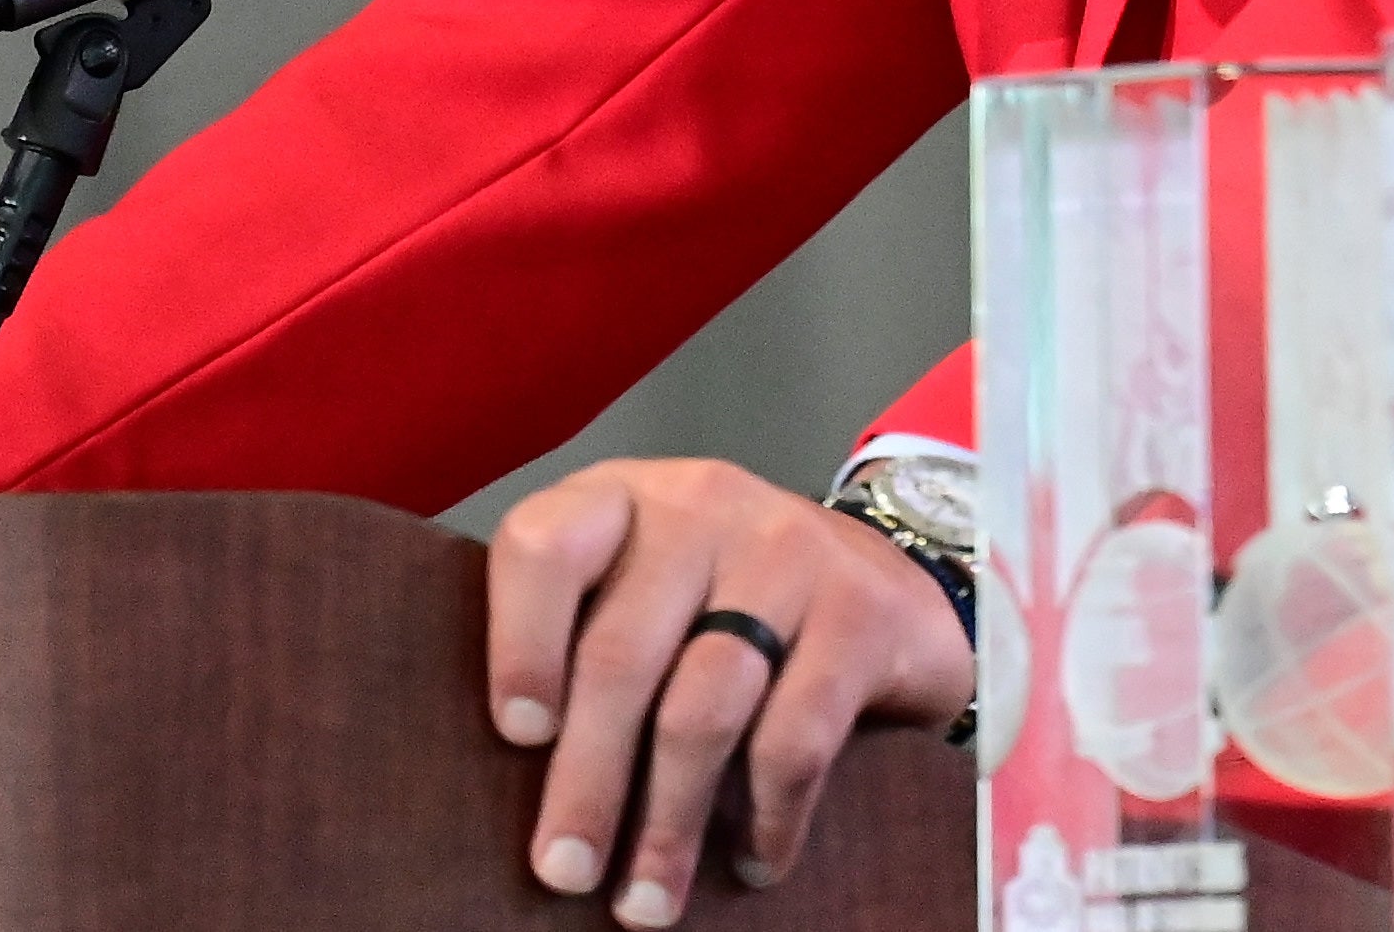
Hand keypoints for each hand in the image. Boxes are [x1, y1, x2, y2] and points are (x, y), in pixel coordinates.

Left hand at [484, 455, 971, 921]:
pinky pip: (795, 735)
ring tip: (648, 899)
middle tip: (564, 871)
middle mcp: (701, 507)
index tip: (517, 737)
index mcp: (623, 501)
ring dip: (669, 821)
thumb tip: (508, 784)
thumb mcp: (646, 589)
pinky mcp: (859, 610)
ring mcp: (787, 551)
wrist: (885, 576)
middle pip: (621, 655)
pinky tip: (754, 861)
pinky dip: (768, 817)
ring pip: (703, 707)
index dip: (520, 644)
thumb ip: (581, 640)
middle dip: (587, 782)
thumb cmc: (728, 602)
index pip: (544, 546)